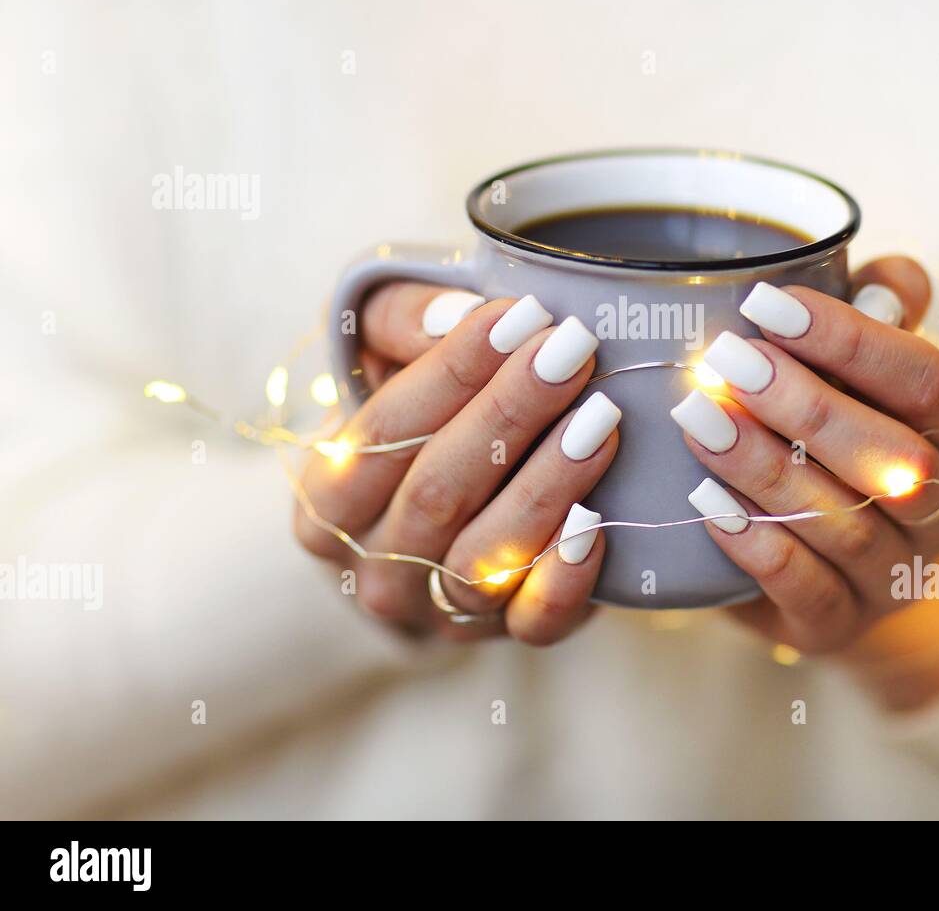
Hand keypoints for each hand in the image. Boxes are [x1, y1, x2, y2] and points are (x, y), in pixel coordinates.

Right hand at [293, 285, 617, 644]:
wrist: (450, 513)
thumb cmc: (418, 417)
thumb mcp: (384, 350)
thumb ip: (400, 318)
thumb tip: (453, 314)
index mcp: (328, 500)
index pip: (384, 433)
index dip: (453, 372)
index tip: (520, 317)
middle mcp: (375, 566)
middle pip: (436, 492)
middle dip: (510, 414)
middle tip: (573, 351)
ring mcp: (440, 609)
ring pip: (483, 557)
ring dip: (546, 485)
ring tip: (600, 419)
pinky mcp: (508, 634)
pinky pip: (533, 621)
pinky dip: (564, 578)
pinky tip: (597, 521)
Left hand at [677, 257, 938, 702]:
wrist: (848, 568)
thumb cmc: (854, 437)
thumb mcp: (874, 370)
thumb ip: (885, 311)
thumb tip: (892, 277)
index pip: (929, 383)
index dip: (852, 341)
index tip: (766, 304)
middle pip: (892, 458)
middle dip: (804, 404)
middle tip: (724, 360)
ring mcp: (897, 576)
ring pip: (842, 523)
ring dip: (764, 466)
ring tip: (698, 417)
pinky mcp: (841, 625)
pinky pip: (805, 589)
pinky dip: (755, 543)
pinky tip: (704, 498)